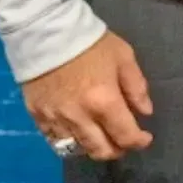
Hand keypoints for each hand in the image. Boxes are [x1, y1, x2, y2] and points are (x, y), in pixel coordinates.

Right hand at [22, 30, 154, 162]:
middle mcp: (79, 118)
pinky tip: (76, 131)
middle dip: (117, 150)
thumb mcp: (123, 58)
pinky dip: (69, 141)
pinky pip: (54, 140)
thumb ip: (136, 87)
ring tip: (100, 137)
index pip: (125, 136)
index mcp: (104, 102)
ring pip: (77, 149)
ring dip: (93, 147)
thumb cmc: (90, 43)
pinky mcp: (37, 116)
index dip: (138, 142)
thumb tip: (145, 112)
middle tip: (122, 140)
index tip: (144, 138)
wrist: (46, 32)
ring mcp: (55, 119)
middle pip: (101, 151)